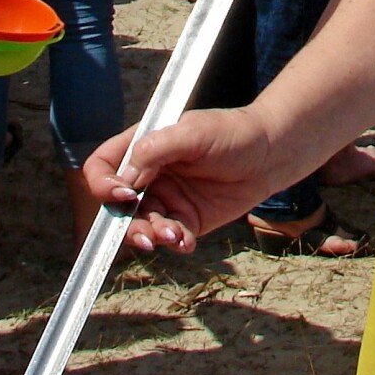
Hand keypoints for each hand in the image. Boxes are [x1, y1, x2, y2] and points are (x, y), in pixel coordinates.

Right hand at [83, 107, 278, 256]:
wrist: (271, 152)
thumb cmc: (233, 132)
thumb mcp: (195, 132)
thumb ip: (158, 148)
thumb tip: (126, 176)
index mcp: (144, 148)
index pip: (103, 166)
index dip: (103, 183)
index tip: (124, 194)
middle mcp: (149, 176)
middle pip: (117, 207)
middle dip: (127, 224)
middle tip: (146, 234)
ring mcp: (166, 199)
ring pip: (141, 226)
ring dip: (151, 236)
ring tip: (174, 235)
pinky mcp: (186, 219)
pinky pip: (169, 237)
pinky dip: (174, 243)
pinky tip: (187, 242)